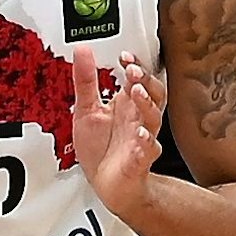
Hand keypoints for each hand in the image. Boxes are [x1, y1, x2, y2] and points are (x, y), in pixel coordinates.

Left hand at [72, 46, 163, 220]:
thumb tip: (82, 50)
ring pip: (152, 119)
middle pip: (152, 94)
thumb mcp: (86, 110)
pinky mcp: (139, 161)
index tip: (124, 56)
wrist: (107, 185)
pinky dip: (145, 144)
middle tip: (133, 70)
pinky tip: (141, 137)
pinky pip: (146, 152)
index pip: (137, 79)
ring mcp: (141, 139)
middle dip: (144, 80)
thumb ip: (86, 81)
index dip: (134, 65)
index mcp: (126, 105)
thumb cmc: (101, 148)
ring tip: (136, 92)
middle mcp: (137, 119)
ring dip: (146, 104)